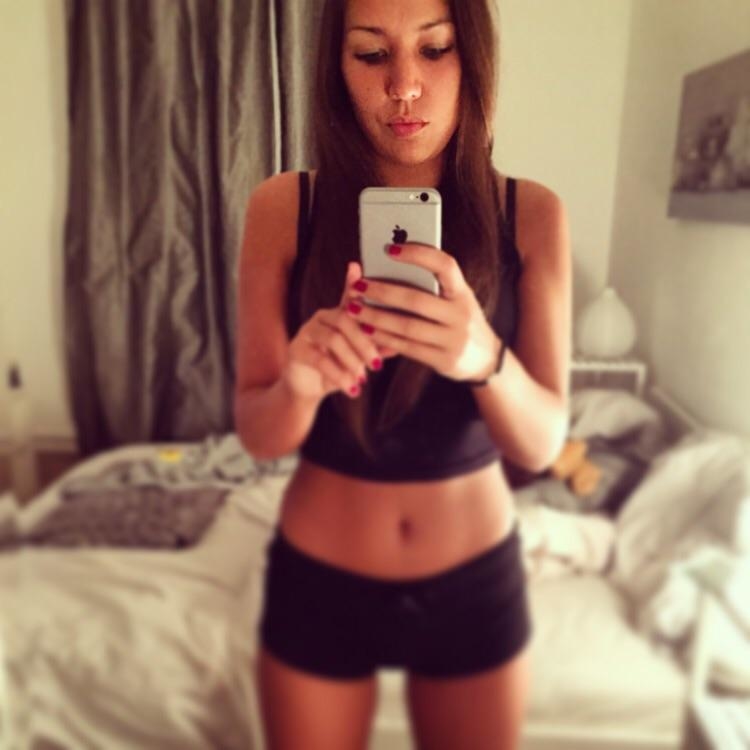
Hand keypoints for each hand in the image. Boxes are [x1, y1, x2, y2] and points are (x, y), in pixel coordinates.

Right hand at [282, 262, 398, 401]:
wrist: (309, 389)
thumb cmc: (339, 368)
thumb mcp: (360, 358)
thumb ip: (377, 347)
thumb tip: (400, 343)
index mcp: (340, 314)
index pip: (349, 296)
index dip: (352, 282)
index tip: (357, 266)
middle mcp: (323, 317)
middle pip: (346, 320)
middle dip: (364, 343)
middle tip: (377, 364)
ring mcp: (307, 331)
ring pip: (333, 339)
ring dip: (351, 361)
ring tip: (362, 378)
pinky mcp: (296, 349)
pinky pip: (319, 359)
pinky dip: (338, 375)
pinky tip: (351, 389)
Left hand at [345, 243, 500, 382]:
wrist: (485, 361)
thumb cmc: (459, 322)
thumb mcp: (455, 301)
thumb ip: (432, 289)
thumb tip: (387, 270)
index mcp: (463, 292)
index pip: (445, 266)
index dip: (418, 254)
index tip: (389, 249)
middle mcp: (461, 314)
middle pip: (416, 300)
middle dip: (382, 292)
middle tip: (357, 286)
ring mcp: (454, 340)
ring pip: (407, 326)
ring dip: (376, 318)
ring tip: (353, 309)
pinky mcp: (444, 360)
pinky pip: (408, 348)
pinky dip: (384, 338)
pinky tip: (367, 331)